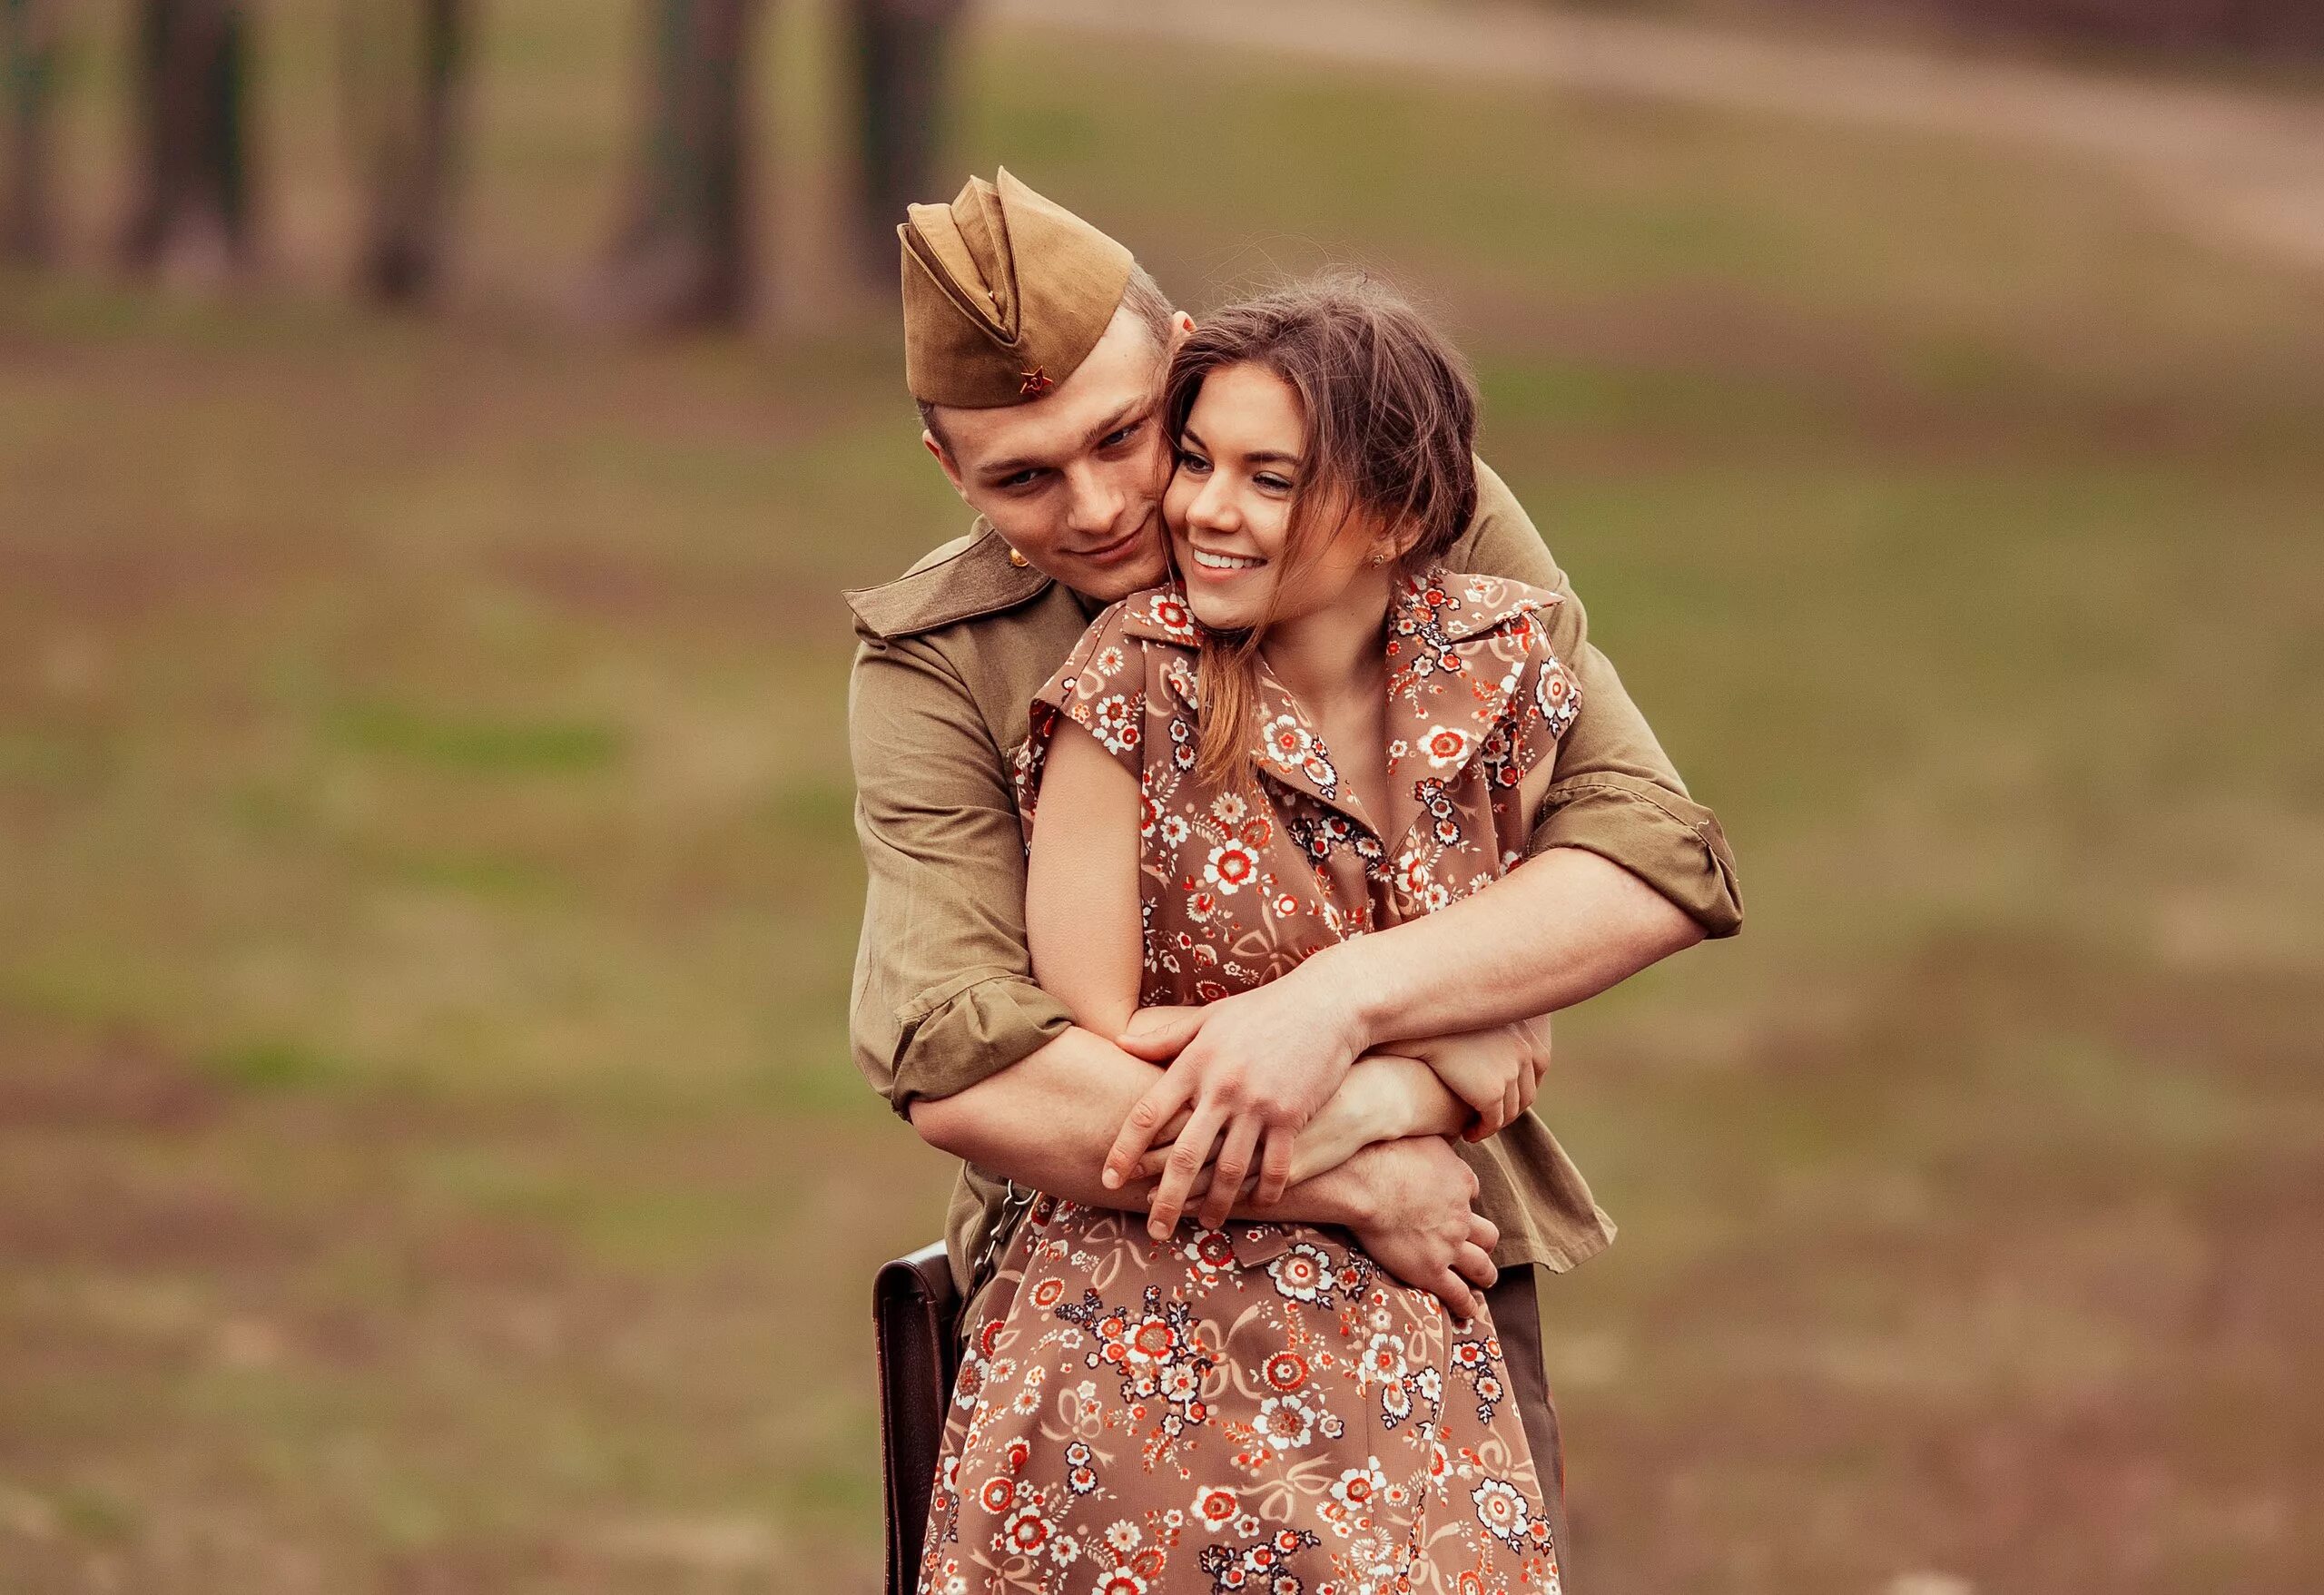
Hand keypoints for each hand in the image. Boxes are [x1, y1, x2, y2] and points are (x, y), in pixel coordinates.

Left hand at [1104, 969, 1369, 1237]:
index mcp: (1195, 1063)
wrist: (1327, 1004)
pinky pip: (1274, 1167)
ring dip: (1216, 1205)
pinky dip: (1264, 1192)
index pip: (1147, 1114)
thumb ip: (1165, 1038)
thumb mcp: (1210, 1018)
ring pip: (1230, 1170)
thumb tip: (1120, 1044)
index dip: (1125, 1150)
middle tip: (1154, 1231)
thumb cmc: (1264, 1009)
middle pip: (1185, 1154)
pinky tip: (1256, 1206)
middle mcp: (1221, 1087)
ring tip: (1206, 1225)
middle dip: (1167, 1199)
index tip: (1110, 1179)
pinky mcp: (1291, 1116)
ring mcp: (1257, 1104)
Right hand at [1346, 1136, 1499, 1320]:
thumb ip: (1432, 1142)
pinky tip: (1468, 1312)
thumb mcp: (1420, 1135)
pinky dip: (1467, 1305)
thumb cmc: (1384, 1153)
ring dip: (1484, 1274)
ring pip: (1482, 1266)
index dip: (1462, 1197)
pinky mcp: (1432, 1270)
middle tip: (1479, 1247)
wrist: (1367, 1182)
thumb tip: (1430, 1132)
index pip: (1470, 1191)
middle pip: (1487, 1233)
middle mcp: (1462, 1215)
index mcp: (1460, 1180)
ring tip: (1484, 1280)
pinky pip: (1458, 1294)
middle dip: (1484, 1241)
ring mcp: (1450, 1245)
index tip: (1453, 1201)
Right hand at [1396, 1015, 1551, 1141]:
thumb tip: (1501, 1060)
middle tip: (1487, 1116)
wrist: (1420, 1029)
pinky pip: (1493, 1122)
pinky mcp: (1492, 1092)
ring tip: (1474, 1126)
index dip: (1520, 1083)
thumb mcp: (1480, 1021)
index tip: (1502, 1093)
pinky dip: (1481, 1131)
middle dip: (1509, 1108)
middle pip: (1526, 1092)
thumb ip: (1496, 1037)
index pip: (1538, 1065)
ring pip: (1510, 1111)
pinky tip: (1467, 1132)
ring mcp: (1511, 1072)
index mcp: (1527, 1030)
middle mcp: (1526, 1051)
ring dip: (1494, 1123)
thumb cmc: (1442, 1023)